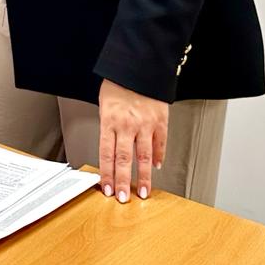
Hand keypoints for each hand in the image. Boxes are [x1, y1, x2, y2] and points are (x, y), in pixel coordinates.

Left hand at [97, 79, 167, 202]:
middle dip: (124, 181)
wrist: (139, 65)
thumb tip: (111, 152)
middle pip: (125, 159)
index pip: (106, 154)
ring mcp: (145, 124)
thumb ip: (108, 129)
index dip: (107, 173)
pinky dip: (159, 156)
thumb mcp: (104, 105)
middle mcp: (127, 125)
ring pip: (144, 156)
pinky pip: (160, 143)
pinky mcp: (160, 120)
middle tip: (124, 199)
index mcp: (109, 121)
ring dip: (143, 177)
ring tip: (143, 192)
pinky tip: (156, 167)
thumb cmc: (118, 84)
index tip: (107, 189)